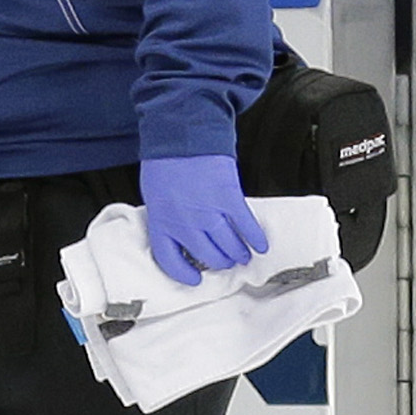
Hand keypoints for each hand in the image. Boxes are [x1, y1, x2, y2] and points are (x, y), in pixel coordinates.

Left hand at [137, 153, 267, 286]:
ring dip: (238, 254)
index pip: (170, 260)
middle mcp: (184, 222)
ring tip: (242, 256)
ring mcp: (208, 212)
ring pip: (228, 245)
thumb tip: (181, 235)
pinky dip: (255, 237)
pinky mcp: (229, 199)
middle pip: (206, 256)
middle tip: (226, 263)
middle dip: (218, 263)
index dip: (183, 274)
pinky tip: (260, 244)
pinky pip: (245, 225)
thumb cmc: (165, 161)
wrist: (181, 135)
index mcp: (161, 222)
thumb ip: (167, 217)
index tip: (194, 279)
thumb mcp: (155, 196)